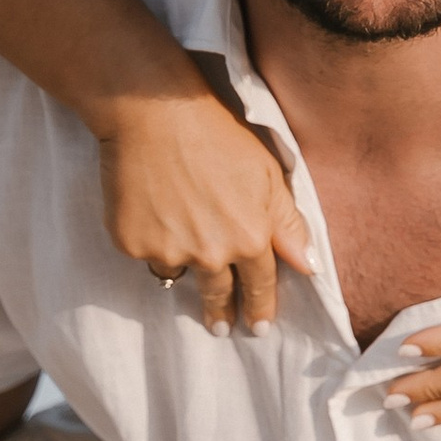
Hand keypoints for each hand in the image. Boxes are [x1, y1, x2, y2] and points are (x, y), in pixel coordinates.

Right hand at [89, 71, 310, 331]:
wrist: (155, 113)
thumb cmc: (219, 136)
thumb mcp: (268, 175)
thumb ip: (288, 225)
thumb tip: (308, 266)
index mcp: (250, 239)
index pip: (260, 286)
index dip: (260, 308)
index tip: (258, 327)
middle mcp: (211, 254)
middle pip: (218, 294)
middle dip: (221, 314)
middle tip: (220, 328)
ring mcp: (169, 252)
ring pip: (178, 272)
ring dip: (182, 263)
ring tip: (177, 237)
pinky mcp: (132, 244)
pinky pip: (146, 254)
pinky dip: (150, 239)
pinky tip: (150, 210)